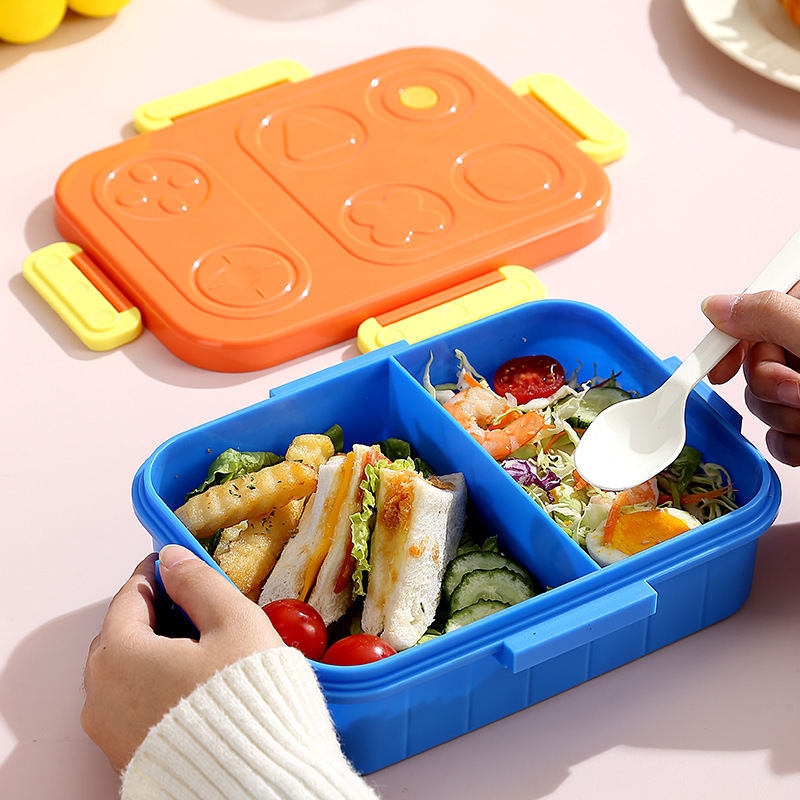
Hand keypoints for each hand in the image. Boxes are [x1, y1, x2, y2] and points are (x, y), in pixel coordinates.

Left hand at [81, 545, 283, 772]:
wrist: (255, 782)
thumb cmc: (246, 701)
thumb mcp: (233, 622)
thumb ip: (200, 583)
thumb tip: (174, 557)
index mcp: (119, 654)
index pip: (131, 596)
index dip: (156, 572)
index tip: (174, 561)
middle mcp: (101, 695)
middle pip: (122, 633)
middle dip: (154, 610)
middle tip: (190, 598)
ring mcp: (110, 732)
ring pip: (126, 671)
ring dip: (155, 648)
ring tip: (200, 640)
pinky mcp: (127, 757)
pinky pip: (133, 704)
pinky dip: (156, 682)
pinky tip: (194, 680)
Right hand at [702, 289, 799, 464]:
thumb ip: (767, 315)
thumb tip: (716, 305)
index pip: (757, 310)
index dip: (733, 338)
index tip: (720, 365)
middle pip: (755, 363)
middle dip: (768, 386)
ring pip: (764, 403)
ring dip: (782, 418)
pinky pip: (778, 438)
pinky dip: (790, 445)